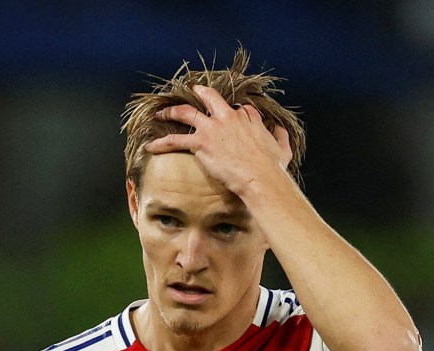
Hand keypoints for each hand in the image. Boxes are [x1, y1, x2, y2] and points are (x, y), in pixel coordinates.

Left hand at [145, 85, 293, 195]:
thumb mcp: (283, 148)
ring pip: (186, 112)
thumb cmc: (272, 168)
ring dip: (172, 111)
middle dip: (199, 92)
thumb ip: (281, 137)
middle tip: (192, 91)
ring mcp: (212, 128)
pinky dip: (161, 142)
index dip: (233, 110)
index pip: (238, 107)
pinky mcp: (201, 142)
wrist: (260, 177)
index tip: (229, 114)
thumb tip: (281, 130)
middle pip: (210, 97)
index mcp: (248, 117)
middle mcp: (228, 117)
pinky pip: (175, 139)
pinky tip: (150, 146)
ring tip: (161, 113)